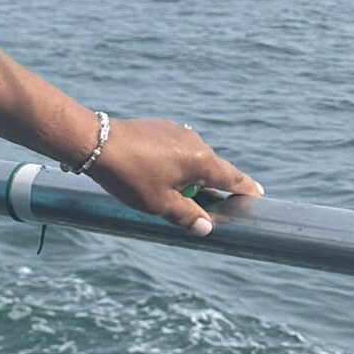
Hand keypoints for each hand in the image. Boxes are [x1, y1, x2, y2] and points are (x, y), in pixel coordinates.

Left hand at [83, 117, 261, 236]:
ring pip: (191, 158)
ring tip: (167, 192)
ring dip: (188, 175)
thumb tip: (206, 228)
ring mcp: (176, 130)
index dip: (246, 189)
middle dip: (210, 187)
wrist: (95, 141)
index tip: (258, 195)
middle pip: (212, 168)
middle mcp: (194, 141)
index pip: (232, 178)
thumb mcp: (159, 203)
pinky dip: (172, 163)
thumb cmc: (129, 175)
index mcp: (201, 160)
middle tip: (206, 206)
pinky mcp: (160, 126)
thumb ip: (187, 216)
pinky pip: (175, 149)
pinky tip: (152, 173)